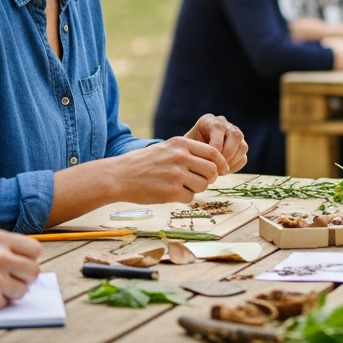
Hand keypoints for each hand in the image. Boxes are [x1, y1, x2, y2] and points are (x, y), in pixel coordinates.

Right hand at [0, 229, 40, 313]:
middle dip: (24, 278)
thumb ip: (1, 248)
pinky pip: (5, 303)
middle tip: (11, 282)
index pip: (33, 249)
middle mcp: (1, 256)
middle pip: (33, 270)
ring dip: (11, 292)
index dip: (28, 259)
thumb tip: (25, 261)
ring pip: (23, 289)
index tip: (20, 265)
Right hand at [113, 136, 228, 202]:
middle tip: (201, 181)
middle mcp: (181, 157)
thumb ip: (188, 152)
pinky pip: (190, 197)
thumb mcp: (166, 147)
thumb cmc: (144, 162)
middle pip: (211, 170)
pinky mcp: (170, 192)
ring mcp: (176, 175)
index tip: (222, 170)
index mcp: (181, 144)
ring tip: (182, 187)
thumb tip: (213, 162)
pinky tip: (172, 194)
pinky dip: (185, 198)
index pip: (213, 152)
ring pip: (203, 185)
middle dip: (209, 178)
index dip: (221, 163)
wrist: (119, 176)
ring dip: (196, 189)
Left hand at [184, 115, 248, 173]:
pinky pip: (243, 157)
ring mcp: (234, 135)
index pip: (218, 128)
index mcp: (209, 121)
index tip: (207, 161)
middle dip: (227, 154)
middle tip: (216, 168)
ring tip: (219, 171)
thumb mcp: (185, 147)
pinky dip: (234, 167)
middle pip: (236, 135)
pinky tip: (222, 171)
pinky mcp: (240, 147)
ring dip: (231, 161)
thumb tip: (205, 161)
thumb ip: (193, 149)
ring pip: (242, 146)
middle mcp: (224, 124)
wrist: (189, 154)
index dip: (215, 146)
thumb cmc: (185, 151)